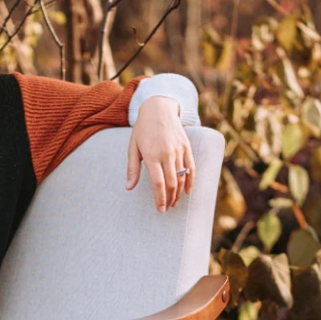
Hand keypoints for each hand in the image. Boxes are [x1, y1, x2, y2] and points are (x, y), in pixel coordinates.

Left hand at [126, 98, 196, 212]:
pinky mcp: (187, 147)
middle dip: (169, 198)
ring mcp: (179, 150)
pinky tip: (187, 192)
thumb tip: (129, 188)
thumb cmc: (142, 130)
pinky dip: (191, 181)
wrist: (158, 109)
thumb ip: (132, 169)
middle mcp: (167, 154)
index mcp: (151, 155)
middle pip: (172, 182)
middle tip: (166, 208)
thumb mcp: (132, 148)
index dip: (160, 198)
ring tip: (173, 202)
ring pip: (182, 177)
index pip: (158, 182)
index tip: (160, 209)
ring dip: (179, 192)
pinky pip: (192, 167)